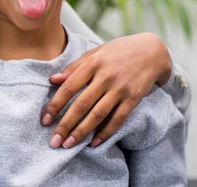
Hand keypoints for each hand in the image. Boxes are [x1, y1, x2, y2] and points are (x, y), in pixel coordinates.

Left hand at [41, 33, 170, 148]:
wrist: (151, 51)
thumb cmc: (116, 52)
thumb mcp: (93, 54)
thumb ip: (73, 68)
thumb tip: (52, 79)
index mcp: (92, 64)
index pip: (69, 87)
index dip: (55, 105)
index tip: (45, 120)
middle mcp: (105, 77)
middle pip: (82, 104)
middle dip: (65, 124)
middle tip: (54, 141)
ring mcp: (120, 89)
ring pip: (98, 114)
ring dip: (82, 131)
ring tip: (68, 144)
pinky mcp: (134, 98)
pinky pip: (118, 118)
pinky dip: (106, 132)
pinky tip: (94, 143)